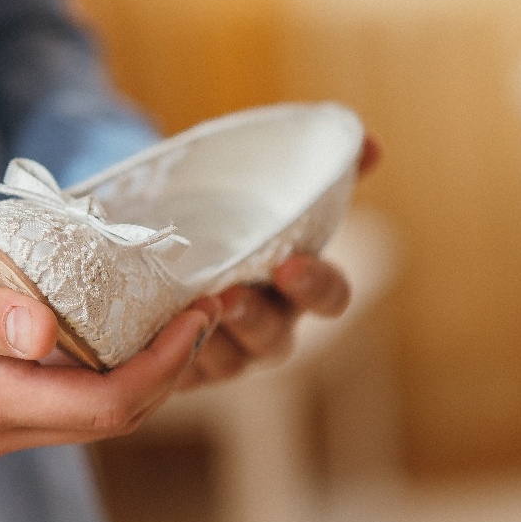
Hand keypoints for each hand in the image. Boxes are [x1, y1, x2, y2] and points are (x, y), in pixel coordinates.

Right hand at [0, 264, 221, 458]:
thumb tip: (51, 328)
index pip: (107, 403)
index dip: (165, 365)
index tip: (197, 313)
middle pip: (110, 416)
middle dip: (168, 370)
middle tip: (199, 309)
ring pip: (86, 414)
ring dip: (137, 374)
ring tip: (164, 315)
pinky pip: (55, 405)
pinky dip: (95, 373)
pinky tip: (99, 330)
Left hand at [177, 133, 382, 389]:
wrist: (159, 242)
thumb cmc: (226, 220)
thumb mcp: (261, 191)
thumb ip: (316, 173)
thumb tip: (370, 145)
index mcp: (299, 287)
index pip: (330, 297)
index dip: (316, 285)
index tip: (290, 264)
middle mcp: (267, 327)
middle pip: (275, 338)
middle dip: (253, 318)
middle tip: (226, 294)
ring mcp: (226, 353)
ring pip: (227, 362)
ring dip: (208, 340)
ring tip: (184, 314)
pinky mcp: (181, 370)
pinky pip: (180, 376)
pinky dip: (169, 359)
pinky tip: (151, 337)